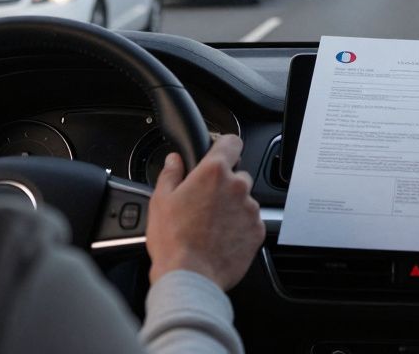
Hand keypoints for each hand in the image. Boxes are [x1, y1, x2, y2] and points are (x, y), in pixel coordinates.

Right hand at [145, 134, 264, 290]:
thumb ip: (171, 174)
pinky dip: (240, 227)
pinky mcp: (258, 231)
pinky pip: (250, 221)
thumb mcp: (161, 201)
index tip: (220, 154)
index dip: (225, 147)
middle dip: (225, 185)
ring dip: (233, 208)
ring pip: (244, 200)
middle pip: (238, 175)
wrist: (190, 276)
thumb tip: (174, 160)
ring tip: (211, 226)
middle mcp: (237, 186)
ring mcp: (250, 209)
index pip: (232, 142)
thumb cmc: (173, 241)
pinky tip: (221, 238)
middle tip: (206, 203)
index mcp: (214, 172)